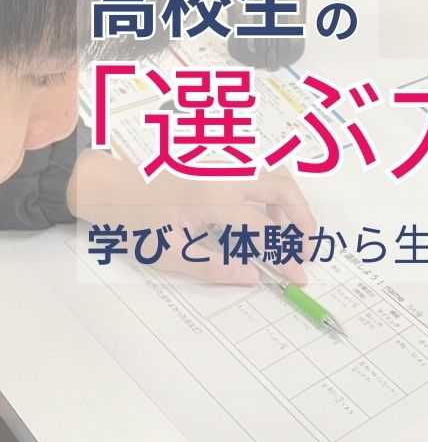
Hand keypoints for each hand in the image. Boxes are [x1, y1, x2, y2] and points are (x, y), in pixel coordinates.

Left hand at [68, 151, 316, 285]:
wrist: (108, 187)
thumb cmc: (133, 221)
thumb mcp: (169, 253)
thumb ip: (214, 267)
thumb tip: (253, 276)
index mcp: (212, 198)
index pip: (264, 228)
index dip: (285, 254)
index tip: (298, 275)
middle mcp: (226, 175)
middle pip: (284, 188)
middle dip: (303, 220)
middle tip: (306, 249)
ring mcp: (225, 165)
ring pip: (277, 174)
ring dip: (290, 204)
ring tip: (286, 235)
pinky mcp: (221, 164)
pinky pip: (261, 173)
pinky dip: (274, 193)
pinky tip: (265, 217)